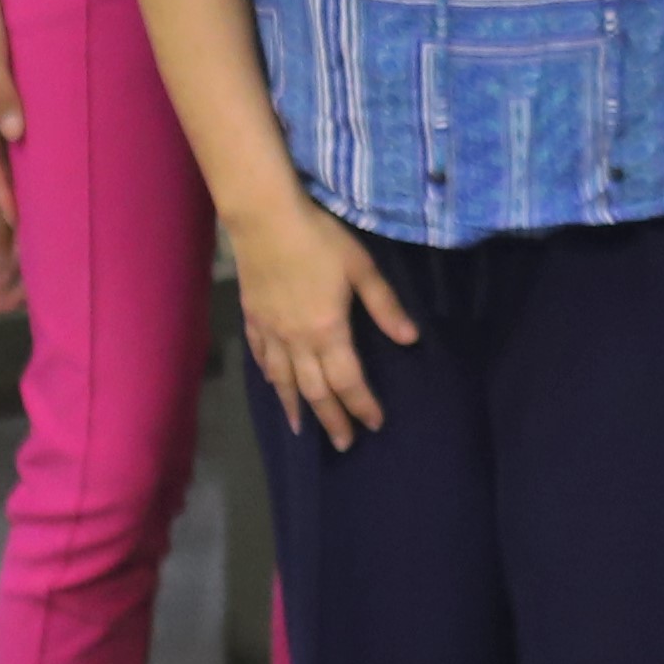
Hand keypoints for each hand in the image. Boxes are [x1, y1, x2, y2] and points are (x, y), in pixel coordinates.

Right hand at [230, 198, 415, 447]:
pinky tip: (272, 383)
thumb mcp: (362, 268)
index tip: (374, 424)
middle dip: (332, 419)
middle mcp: (297, 341)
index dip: (362, 405)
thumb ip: (385, 306)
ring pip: (283, 381)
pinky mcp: (252, 318)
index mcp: (328, 331)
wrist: (265, 219)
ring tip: (302, 429)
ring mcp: (271, 331)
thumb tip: (411, 340)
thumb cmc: (319, 239)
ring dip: (295, 408)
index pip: (348, 381)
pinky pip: (261, 357)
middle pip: (315, 390)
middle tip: (343, 444)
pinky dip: (269, 376)